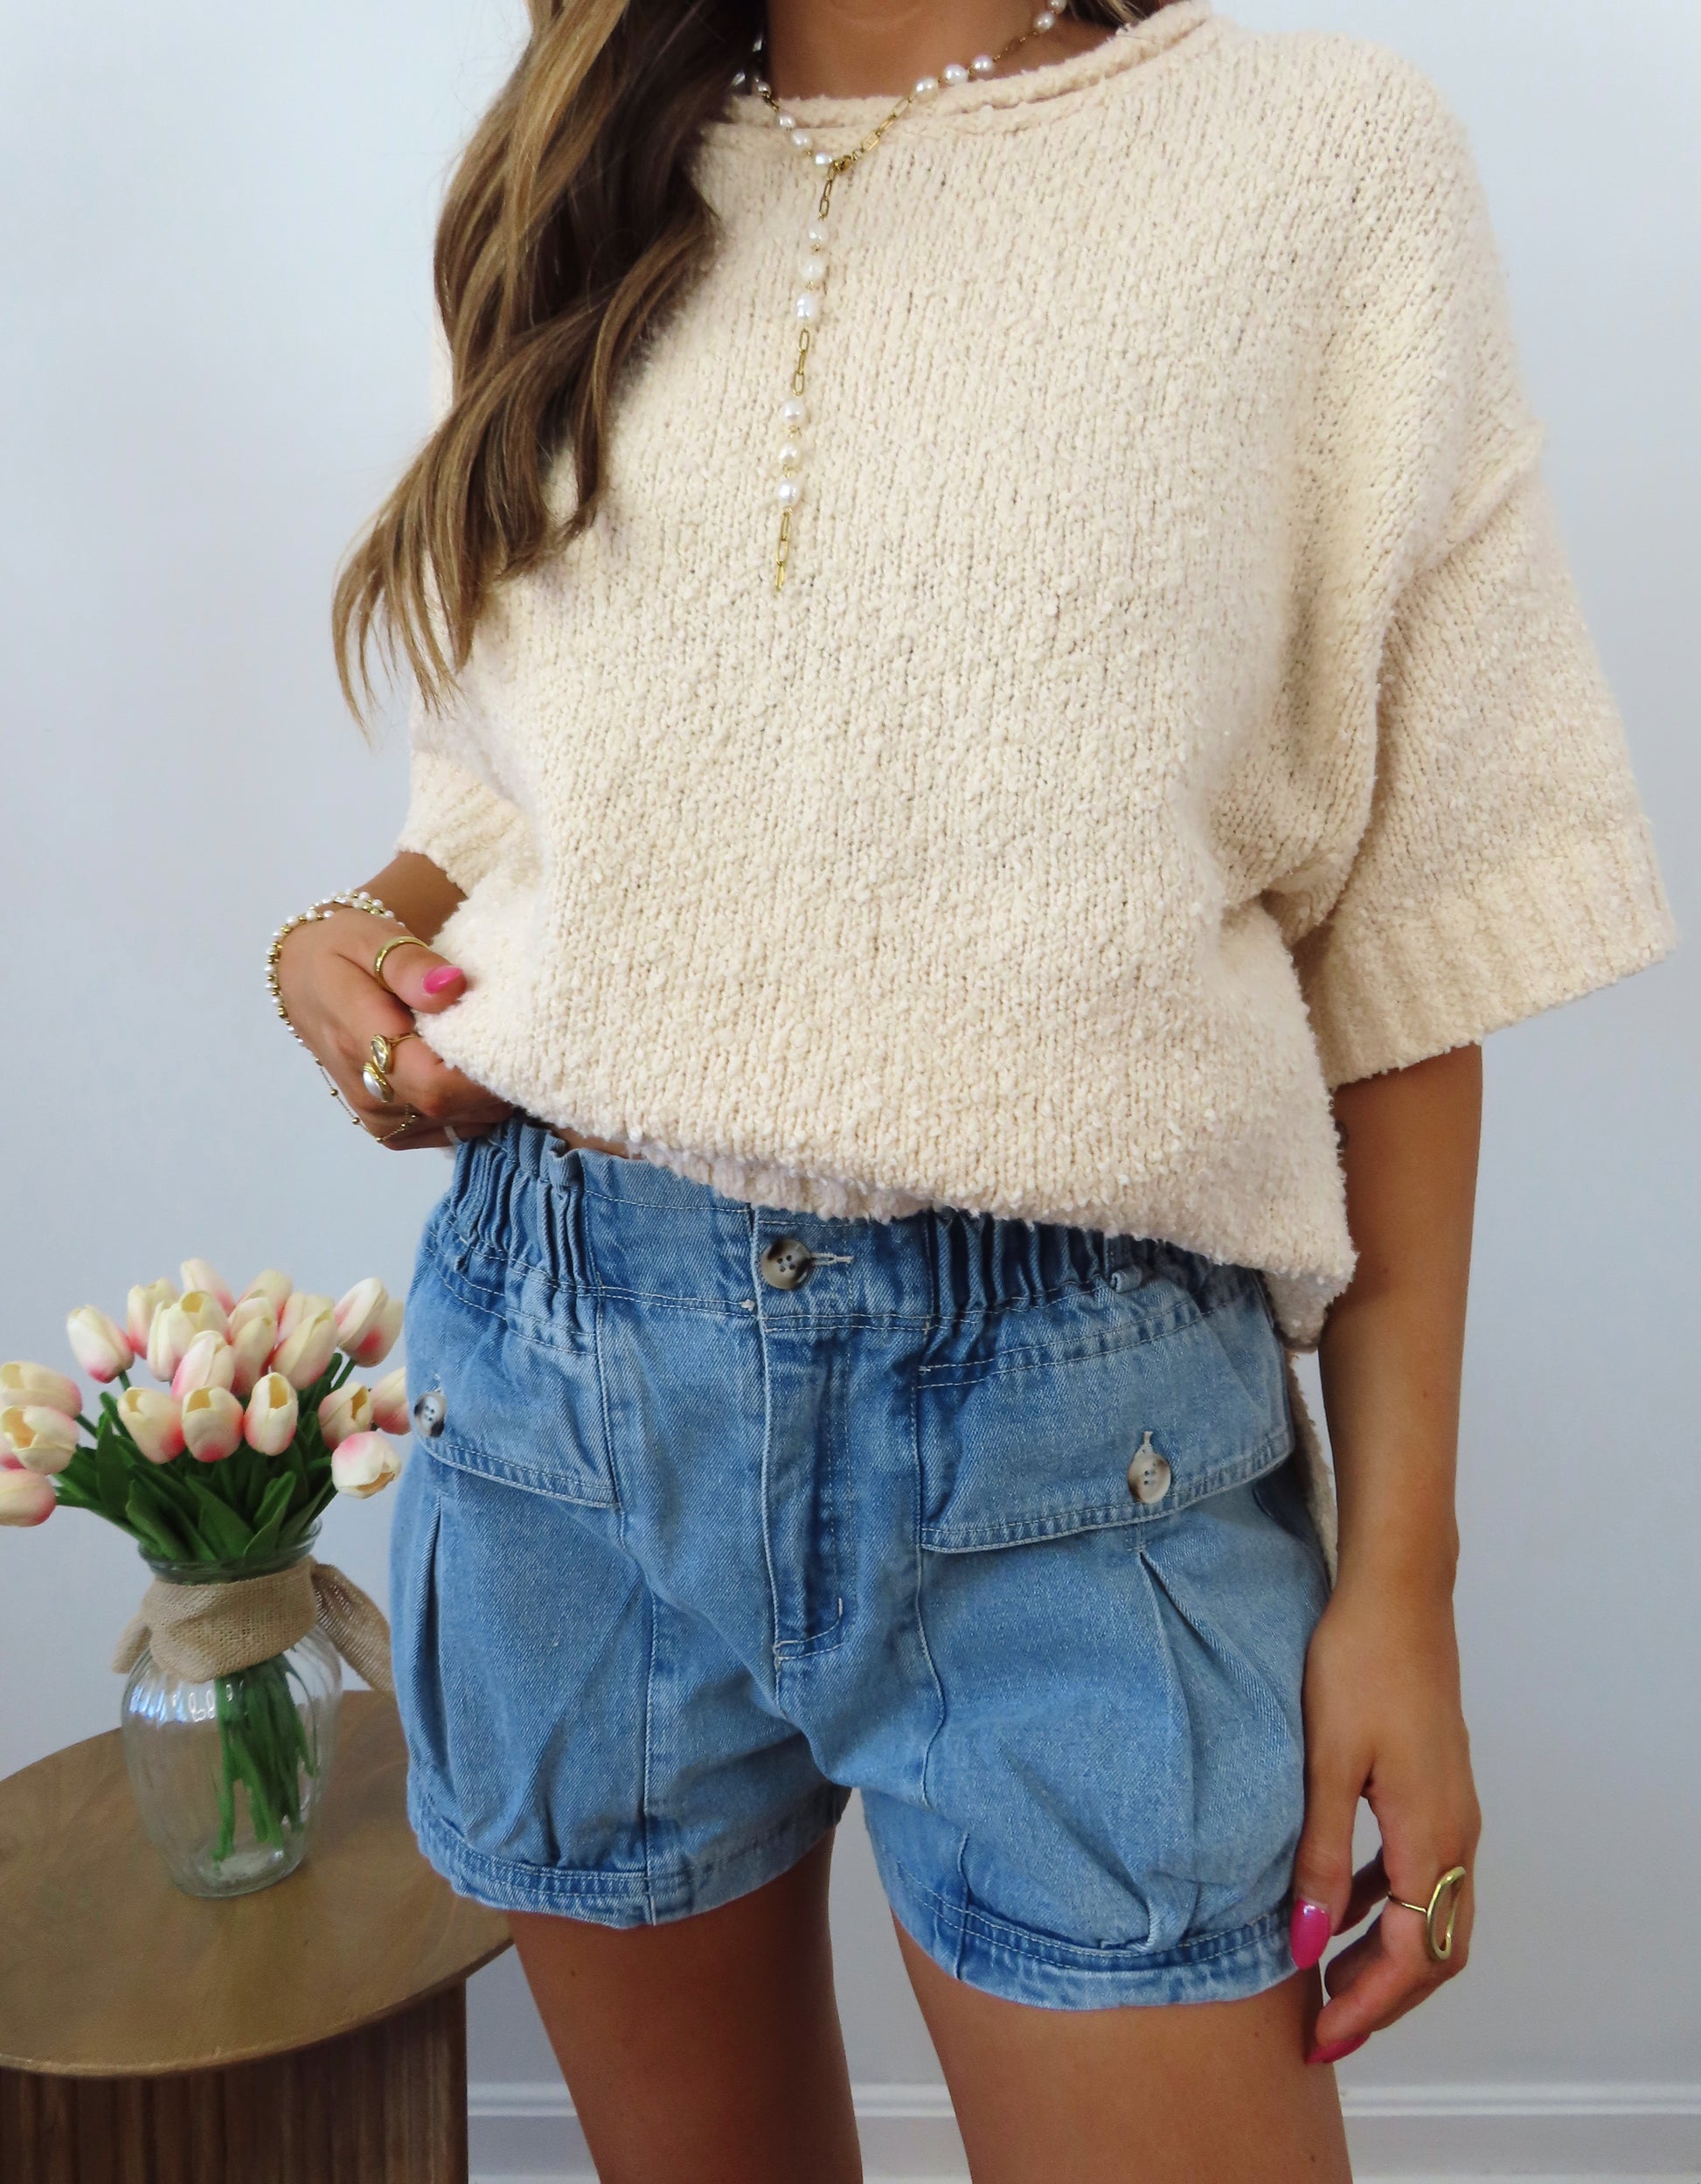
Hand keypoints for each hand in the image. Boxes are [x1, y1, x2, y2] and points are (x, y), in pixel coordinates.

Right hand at [274, 910, 515, 1149]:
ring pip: (459, 1125)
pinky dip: (475, 1109)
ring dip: (490, 1097)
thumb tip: (451, 987)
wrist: (306, 980)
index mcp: (363, 1045)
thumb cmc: (342, 953)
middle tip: (526, 1041)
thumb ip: (411, 965)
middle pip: (454, 1110)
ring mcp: (380, 1118)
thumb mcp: (372, 938)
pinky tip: (480, 1073)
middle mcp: (370, 1094)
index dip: (484, 1074)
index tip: (521, 1043)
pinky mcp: (392, 1130)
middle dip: (498, 1083)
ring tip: (505, 1053)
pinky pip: (450, 1132)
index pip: (436, 1086)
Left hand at [1288, 1579, 1480, 2063]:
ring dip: (1384, 1955)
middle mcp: (1457, 1836)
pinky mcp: (1436, 1788)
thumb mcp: (1326, 1764)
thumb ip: (1320, 1857)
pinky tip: (1339, 1900)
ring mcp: (1452, 1811)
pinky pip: (1421, 1872)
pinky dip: (1385, 1905)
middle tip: (1321, 2026)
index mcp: (1432, 1838)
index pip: (1413, 1958)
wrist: (1398, 1595)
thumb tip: (1307, 1945)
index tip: (1318, 2038)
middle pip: (1435, 1951)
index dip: (1365, 2007)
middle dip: (1380, 1998)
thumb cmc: (1359, 1665)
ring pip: (1432, 1915)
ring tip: (1324, 1977)